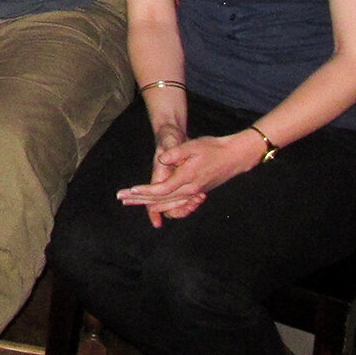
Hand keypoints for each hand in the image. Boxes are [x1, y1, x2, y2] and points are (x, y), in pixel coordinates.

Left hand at [116, 130, 261, 224]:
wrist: (234, 156)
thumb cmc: (212, 148)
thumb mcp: (192, 146)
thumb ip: (176, 153)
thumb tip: (162, 159)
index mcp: (186, 178)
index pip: (161, 189)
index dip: (144, 191)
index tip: (129, 191)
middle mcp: (190, 190)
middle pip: (161, 200)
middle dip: (139, 200)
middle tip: (121, 199)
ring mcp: (194, 193)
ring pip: (169, 204)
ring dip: (149, 204)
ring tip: (132, 203)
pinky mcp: (197, 192)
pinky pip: (178, 204)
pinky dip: (165, 207)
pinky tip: (155, 208)